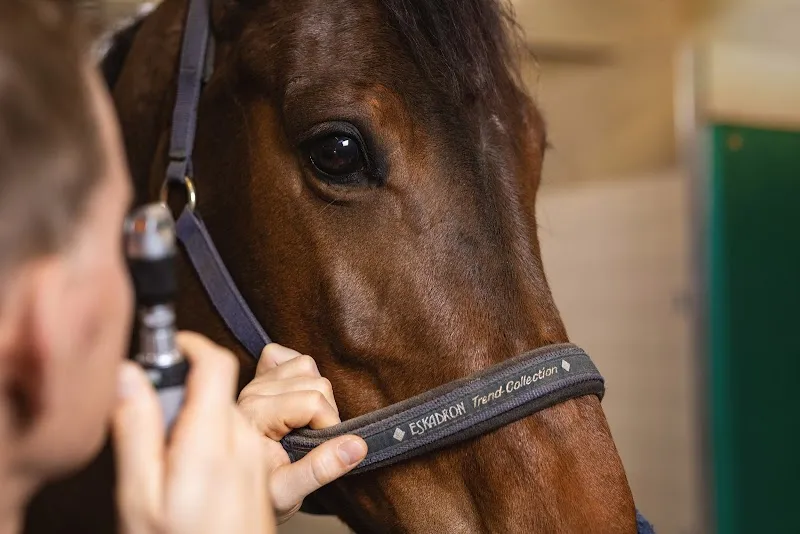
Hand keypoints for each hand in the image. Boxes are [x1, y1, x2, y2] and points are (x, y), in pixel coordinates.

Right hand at [113, 332, 274, 533]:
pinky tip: (198, 471)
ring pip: (230, 412)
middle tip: (157, 422)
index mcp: (210, 441)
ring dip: (203, 417)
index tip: (172, 347)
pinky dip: (217, 437)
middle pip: (220, 388)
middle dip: (190, 391)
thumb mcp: (141, 495)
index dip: (193, 345)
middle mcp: (243, 441)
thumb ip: (138, 430)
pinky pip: (241, 435)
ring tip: (175, 455)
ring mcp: (258, 457)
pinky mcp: (264, 471)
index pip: (216, 365)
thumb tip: (129, 375)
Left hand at [237, 344, 367, 523]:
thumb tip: (357, 445)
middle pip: (315, 382)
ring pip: (305, 365)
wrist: (235, 491)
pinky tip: (297, 397)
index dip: (330, 425)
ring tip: (308, 422)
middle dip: (327, 411)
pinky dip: (299, 370)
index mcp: (255, 416)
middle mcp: (252, 393)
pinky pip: (285, 355)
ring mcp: (254, 382)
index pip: (312, 401)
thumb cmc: (260, 494)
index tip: (324, 449)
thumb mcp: (289, 492)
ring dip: (317, 391)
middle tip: (316, 440)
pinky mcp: (258, 377)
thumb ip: (321, 468)